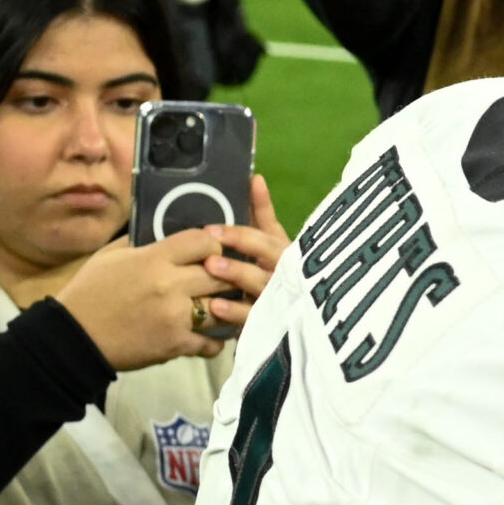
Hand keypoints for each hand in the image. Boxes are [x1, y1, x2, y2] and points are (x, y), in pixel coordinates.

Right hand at [54, 232, 235, 368]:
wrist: (72, 337)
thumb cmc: (89, 292)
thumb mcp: (110, 255)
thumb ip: (141, 242)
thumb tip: (166, 230)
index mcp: (153, 259)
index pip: (203, 242)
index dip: (211, 245)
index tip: (208, 253)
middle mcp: (169, 285)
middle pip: (221, 275)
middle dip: (224, 276)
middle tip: (219, 280)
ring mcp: (176, 317)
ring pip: (223, 308)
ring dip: (224, 308)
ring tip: (220, 306)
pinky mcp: (176, 344)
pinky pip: (212, 341)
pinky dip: (214, 339)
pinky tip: (209, 334)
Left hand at [198, 175, 289, 329]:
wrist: (293, 313)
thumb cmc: (277, 271)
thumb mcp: (272, 242)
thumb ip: (263, 214)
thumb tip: (255, 178)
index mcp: (286, 254)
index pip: (267, 241)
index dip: (241, 236)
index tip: (212, 231)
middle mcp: (286, 277)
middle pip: (267, 263)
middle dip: (240, 253)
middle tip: (210, 250)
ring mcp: (278, 302)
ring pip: (260, 289)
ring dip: (238, 277)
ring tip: (213, 270)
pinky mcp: (269, 326)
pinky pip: (253, 320)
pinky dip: (235, 314)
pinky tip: (215, 307)